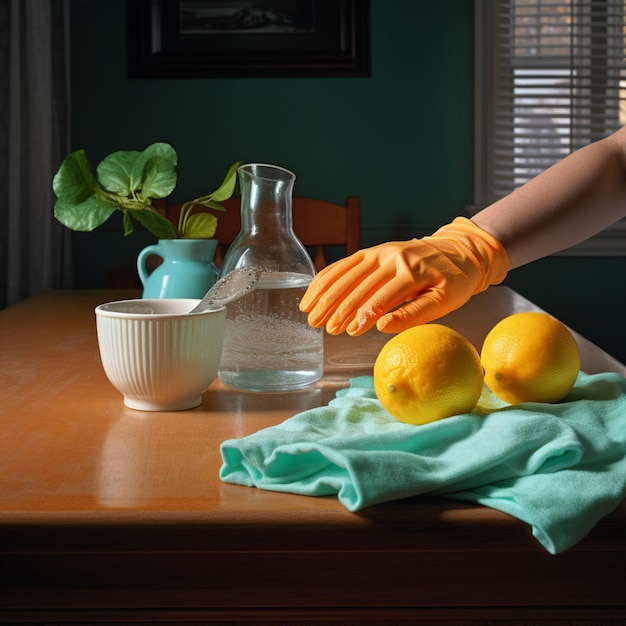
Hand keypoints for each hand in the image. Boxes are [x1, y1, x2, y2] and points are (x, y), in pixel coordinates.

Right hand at [299, 217, 507, 335]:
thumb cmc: (453, 282)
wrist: (458, 251)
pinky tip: (313, 292)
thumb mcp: (443, 302)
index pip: (382, 297)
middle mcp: (392, 257)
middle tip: (325, 329)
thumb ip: (413, 315)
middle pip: (359, 286)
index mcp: (412, 271)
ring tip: (311, 315)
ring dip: (326, 295)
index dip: (364, 315)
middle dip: (339, 309)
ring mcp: (379, 252)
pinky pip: (345, 264)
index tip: (349, 332)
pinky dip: (327, 278)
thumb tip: (381, 326)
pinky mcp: (372, 251)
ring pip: (346, 274)